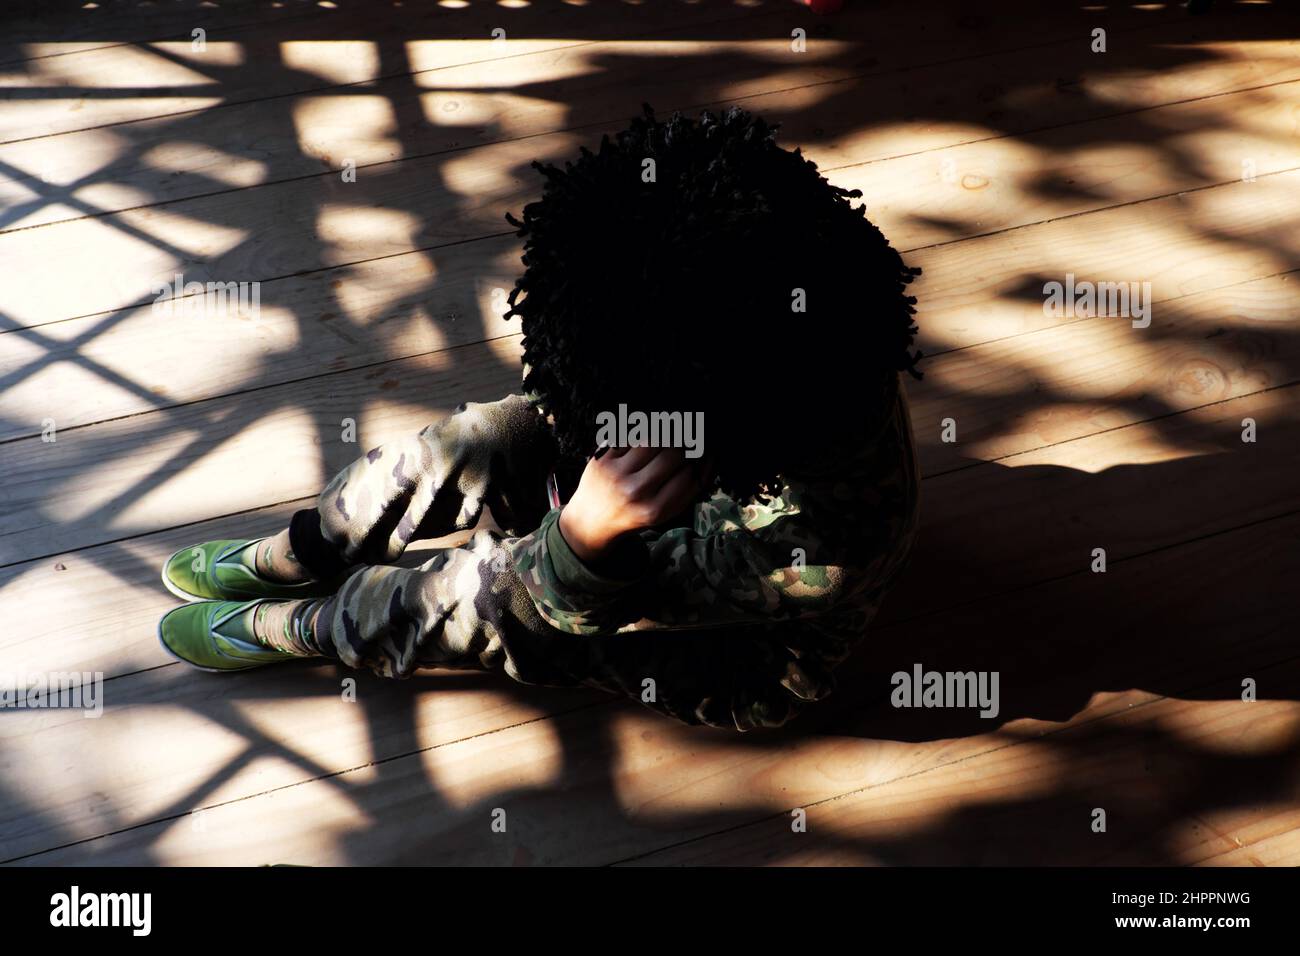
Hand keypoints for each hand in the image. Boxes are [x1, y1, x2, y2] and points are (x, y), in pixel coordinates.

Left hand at [558, 446, 710, 563]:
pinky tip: (649, 438)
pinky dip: (644, 434)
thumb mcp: (663, 514)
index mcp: (654, 510)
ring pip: (653, 440)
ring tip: (670, 439)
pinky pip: (630, 436)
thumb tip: (711, 460)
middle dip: (686, 446)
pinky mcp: (601, 459)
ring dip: (667, 436)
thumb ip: (688, 490)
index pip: (690, 475)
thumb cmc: (635, 515)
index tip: (704, 454)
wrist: (591, 521)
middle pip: (673, 454)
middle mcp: (635, 492)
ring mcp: (616, 474)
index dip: (701, 461)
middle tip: (688, 443)